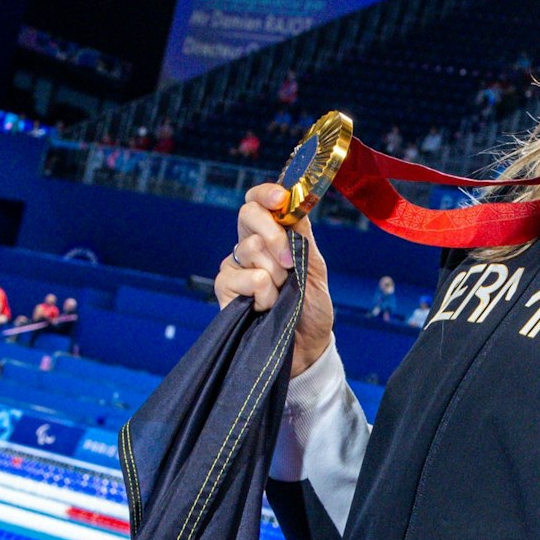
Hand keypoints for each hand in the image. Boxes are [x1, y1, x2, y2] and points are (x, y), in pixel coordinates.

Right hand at [214, 184, 334, 375]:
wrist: (306, 346)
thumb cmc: (311, 307)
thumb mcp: (315, 268)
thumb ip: (302, 237)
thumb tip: (292, 205)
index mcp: (271, 235)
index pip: (258, 202)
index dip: (265, 194)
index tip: (280, 198)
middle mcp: (248, 246)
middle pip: (248, 215)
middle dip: (274, 235)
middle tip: (290, 263)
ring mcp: (234, 267)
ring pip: (250, 248)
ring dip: (274, 274)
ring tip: (280, 295)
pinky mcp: (224, 289)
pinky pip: (245, 277)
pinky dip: (263, 293)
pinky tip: (265, 307)